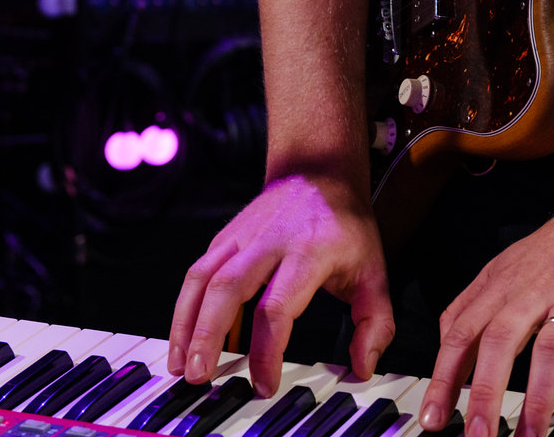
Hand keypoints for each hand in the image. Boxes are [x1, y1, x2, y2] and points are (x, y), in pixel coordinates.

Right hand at [168, 172, 394, 397]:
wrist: (319, 170)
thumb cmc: (345, 224)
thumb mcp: (374, 270)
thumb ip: (374, 321)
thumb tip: (363, 366)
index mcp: (308, 252)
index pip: (277, 307)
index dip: (266, 351)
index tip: (263, 384)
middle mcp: (269, 241)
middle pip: (227, 288)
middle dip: (207, 335)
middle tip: (198, 376)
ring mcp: (242, 235)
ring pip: (203, 278)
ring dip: (185, 323)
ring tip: (179, 364)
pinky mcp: (225, 235)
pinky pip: (198, 272)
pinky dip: (185, 306)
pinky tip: (184, 336)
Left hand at [419, 192, 553, 436]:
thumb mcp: (505, 267)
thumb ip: (473, 304)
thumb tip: (444, 345)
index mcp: (502, 286)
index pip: (462, 332)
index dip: (444, 377)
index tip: (432, 418)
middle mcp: (534, 291)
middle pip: (500, 341)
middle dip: (486, 393)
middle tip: (478, 436)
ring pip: (551, 348)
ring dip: (539, 398)